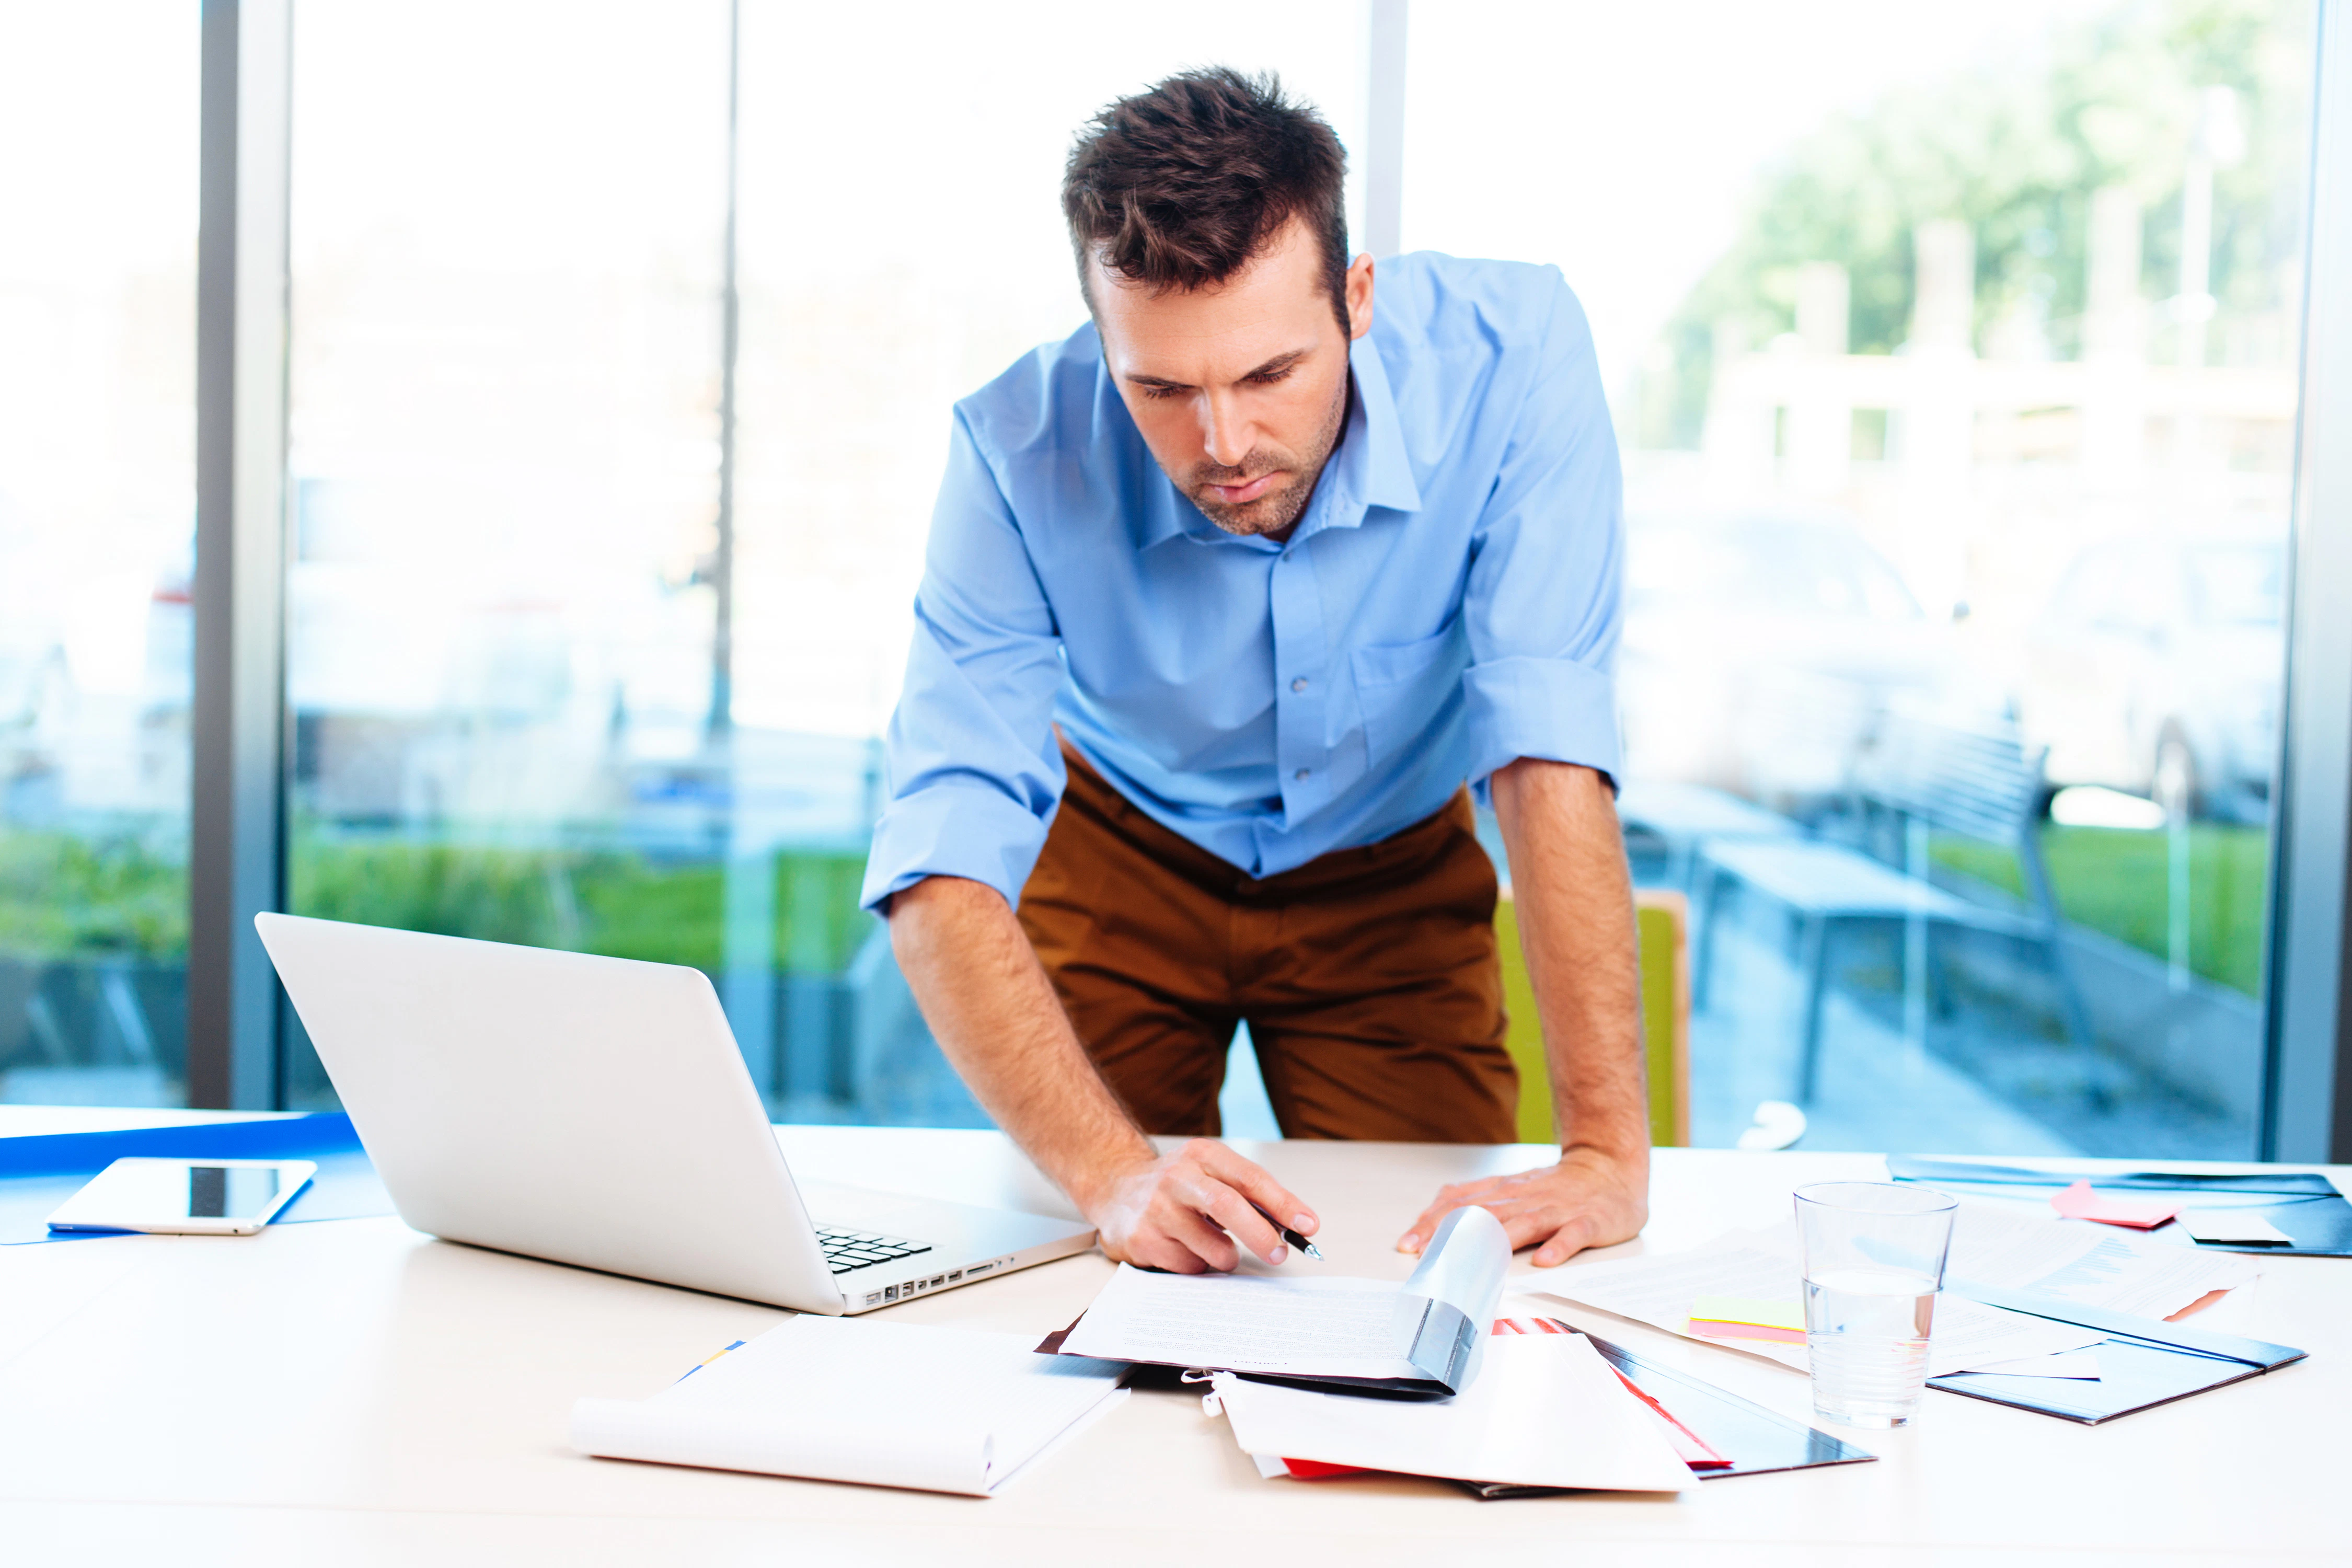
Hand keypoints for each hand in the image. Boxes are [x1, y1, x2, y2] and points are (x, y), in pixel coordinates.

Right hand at [1080, 1138, 1319, 1273]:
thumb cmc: (1178, 1186)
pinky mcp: (1142, 1239)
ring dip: (1225, 1256)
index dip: (1283, 1203)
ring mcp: (1156, 1208)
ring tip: (1213, 1245)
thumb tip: (1295, 1226)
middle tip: (1279, 1253)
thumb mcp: (1211, 1173)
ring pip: (1212, 1247)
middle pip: (1227, 1205)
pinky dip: (1198, 1265)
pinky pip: (1189, 1267)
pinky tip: (1183, 1248)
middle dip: (1261, 1234)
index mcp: (1202, 1155)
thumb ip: (1249, 1194)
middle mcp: (1177, 1177)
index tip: (1308, 1225)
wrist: (1115, 1190)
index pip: (1250, 1178)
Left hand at [1394, 1145, 1647, 1266]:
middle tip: (1424, 1254)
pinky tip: (1544, 1261)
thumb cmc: (1557, 1186)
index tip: (1408, 1244)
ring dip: (1497, 1241)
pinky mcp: (1587, 1221)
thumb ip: (1479, 1197)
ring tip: (1473, 1260)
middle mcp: (1526, 1199)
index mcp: (1505, 1192)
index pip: (1462, 1205)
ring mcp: (1557, 1210)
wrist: (1609, 1167)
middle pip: (1484, 1215)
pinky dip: (1558, 1247)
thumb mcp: (1512, 1187)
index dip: (1433, 1223)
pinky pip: (1572, 1235)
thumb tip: (1438, 1207)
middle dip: (1453, 1234)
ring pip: (1524, 1223)